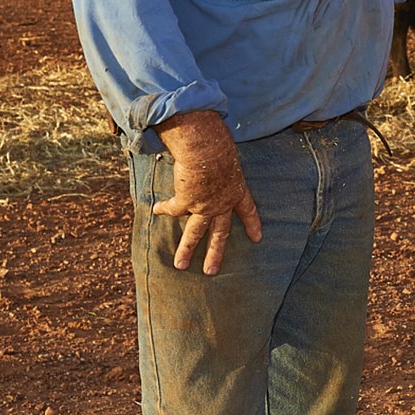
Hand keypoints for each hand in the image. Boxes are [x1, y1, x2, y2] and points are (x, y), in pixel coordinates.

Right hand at [152, 111, 262, 274]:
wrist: (206, 147)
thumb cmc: (219, 143)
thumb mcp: (228, 155)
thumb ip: (223, 162)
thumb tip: (216, 157)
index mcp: (237, 190)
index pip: (248, 210)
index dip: (252, 224)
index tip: (257, 238)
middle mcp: (222, 203)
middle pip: (220, 233)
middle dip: (215, 253)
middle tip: (211, 271)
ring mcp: (205, 206)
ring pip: (195, 233)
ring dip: (186, 250)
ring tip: (180, 265)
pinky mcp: (187, 202)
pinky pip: (173, 209)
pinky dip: (164, 208)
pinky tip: (156, 210)